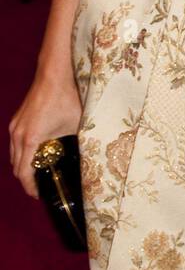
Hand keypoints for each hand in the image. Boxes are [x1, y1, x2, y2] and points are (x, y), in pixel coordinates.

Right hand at [9, 73, 82, 198]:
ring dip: (24, 166)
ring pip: (14, 155)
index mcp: (31, 139)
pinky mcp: (17, 120)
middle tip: (42, 187)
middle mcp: (18, 135)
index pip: (24, 173)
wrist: (54, 74)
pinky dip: (22, 153)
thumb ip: (75, 143)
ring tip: (40, 173)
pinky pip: (15, 144)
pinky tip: (37, 154)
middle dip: (27, 180)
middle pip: (16, 167)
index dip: (31, 187)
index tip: (40, 195)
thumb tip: (86, 157)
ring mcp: (15, 126)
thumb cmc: (66, 97)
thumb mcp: (75, 125)